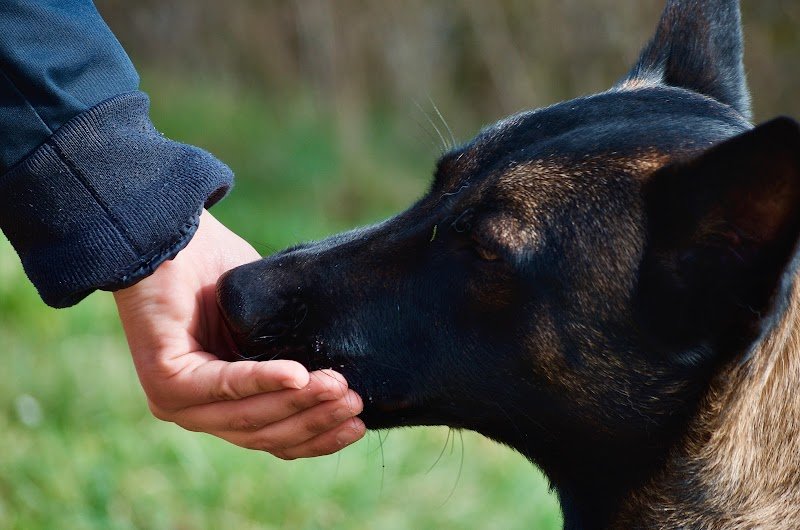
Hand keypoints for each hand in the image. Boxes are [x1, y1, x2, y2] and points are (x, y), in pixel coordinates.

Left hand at [113, 209, 364, 458]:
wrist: (168, 232)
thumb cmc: (216, 270)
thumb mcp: (263, 324)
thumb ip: (288, 355)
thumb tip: (338, 377)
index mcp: (220, 405)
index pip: (274, 438)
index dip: (317, 437)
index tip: (359, 425)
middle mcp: (197, 412)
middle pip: (265, 434)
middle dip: (316, 421)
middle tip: (357, 403)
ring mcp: (177, 402)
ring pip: (249, 416)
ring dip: (299, 403)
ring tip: (339, 386)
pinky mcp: (166, 379)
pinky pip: (225, 384)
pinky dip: (265, 380)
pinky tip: (298, 375)